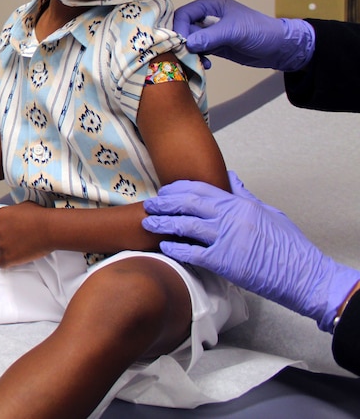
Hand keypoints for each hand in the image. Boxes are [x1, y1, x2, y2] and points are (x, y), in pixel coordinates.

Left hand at [0, 201, 50, 266]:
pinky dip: (9, 263)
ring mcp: (0, 244)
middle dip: (7, 239)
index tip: (16, 231)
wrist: (50, 229)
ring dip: (9, 251)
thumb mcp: (24, 206)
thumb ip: (14, 212)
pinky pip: (1, 263)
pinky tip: (18, 259)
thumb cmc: (41, 217)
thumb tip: (16, 216)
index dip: (8, 229)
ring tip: (23, 248)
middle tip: (20, 240)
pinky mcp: (6, 257)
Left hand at [143, 172, 359, 330]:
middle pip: (187, 204)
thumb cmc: (289, 245)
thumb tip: (230, 177)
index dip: (178, 189)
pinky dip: (176, 248)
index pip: (200, 189)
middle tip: (150, 206)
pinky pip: (193, 253)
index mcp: (239, 204)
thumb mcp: (268, 212)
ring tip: (149, 224)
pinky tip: (165, 247)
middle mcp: (231, 217)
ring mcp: (227, 239)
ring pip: (185, 226)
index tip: (165, 191)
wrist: (304, 275)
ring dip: (164, 224)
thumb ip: (244, 195)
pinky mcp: (225, 262)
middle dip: (165, 203)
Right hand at [173, 0, 313, 71]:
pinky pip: (196, 50)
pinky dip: (198, 58)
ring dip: (191, 53)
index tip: (183, 45)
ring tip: (200, 62)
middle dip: (184, 43)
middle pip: (183, 27)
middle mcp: (206, 14)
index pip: (183, 14)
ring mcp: (209, 29)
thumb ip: (210, 36)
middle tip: (188, 56)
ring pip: (188, 40)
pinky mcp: (212, 43)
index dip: (179, 29)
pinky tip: (207, 64)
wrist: (279, 48)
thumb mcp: (235, 32)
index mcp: (210, 3)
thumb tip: (187, 44)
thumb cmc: (261, 31)